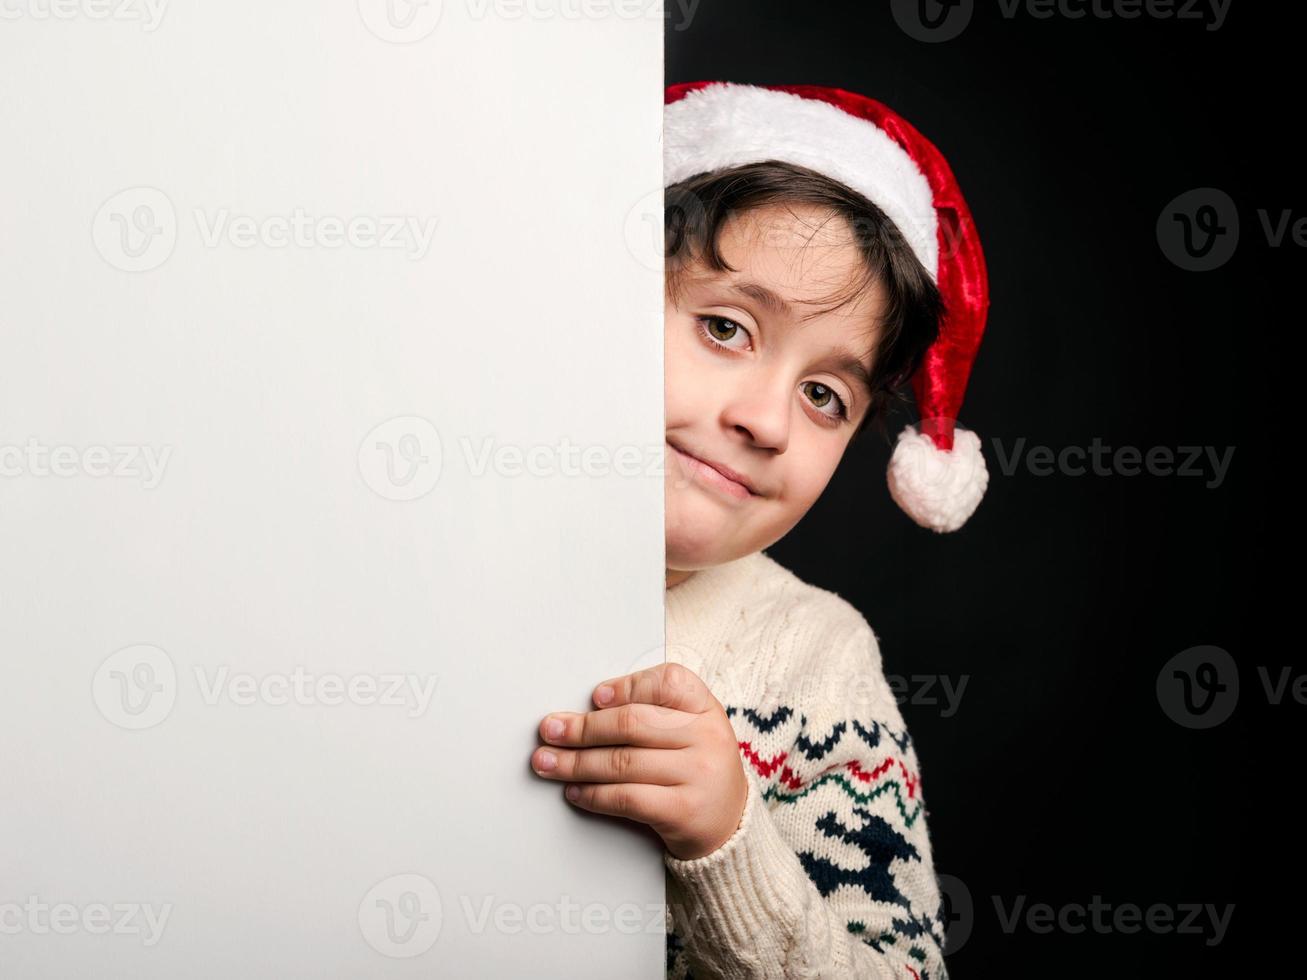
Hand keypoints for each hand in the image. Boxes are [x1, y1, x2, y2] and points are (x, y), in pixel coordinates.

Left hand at [529, 662, 749, 860]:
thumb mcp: (691, 730)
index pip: (666, 682)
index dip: (627, 687)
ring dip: (576, 763)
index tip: (594, 697)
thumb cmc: (698, 770)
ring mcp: (697, 774)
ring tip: (547, 762)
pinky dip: (593, 794)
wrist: (730, 826)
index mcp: (706, 709)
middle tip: (550, 730)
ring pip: (622, 762)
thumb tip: (591, 709)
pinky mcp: (683, 810)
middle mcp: (706, 737)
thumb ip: (653, 713)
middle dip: (582, 728)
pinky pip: (626, 797)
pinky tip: (575, 791)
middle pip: (632, 724)